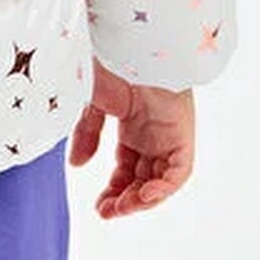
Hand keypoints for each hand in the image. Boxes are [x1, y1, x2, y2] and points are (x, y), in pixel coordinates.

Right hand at [69, 57, 194, 217]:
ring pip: (161, 180)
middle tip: (106, 212)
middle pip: (144, 177)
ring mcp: (168, 133)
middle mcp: (152, 132)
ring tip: (120, 209)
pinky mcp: (182, 134)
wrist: (126, 47)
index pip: (127, 167)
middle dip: (125, 199)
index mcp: (131, 122)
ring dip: (142, 199)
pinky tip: (143, 197)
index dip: (114, 189)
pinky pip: (179, 172)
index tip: (99, 206)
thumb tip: (77, 166)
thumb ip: (86, 136)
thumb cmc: (107, 65)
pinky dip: (164, 188)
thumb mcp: (90, 105)